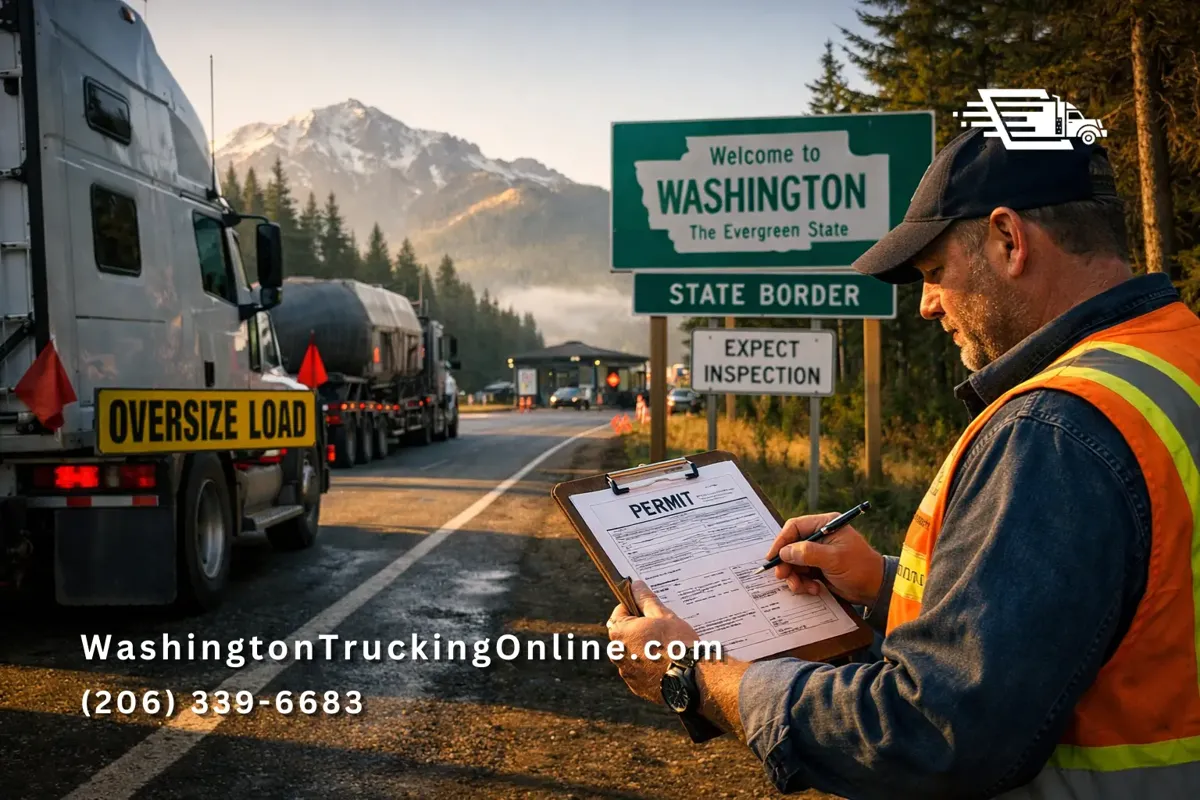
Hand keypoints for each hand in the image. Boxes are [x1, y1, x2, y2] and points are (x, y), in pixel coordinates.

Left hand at [606, 581, 700, 704]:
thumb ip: (646, 599)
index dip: (635, 607)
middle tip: (661, 627)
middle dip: (640, 628)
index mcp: (620, 632)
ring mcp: (627, 673)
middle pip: (626, 633)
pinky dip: (649, 666)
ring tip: (667, 646)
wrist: (692, 678)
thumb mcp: (663, 615)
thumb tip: (636, 586)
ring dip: (644, 648)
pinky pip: (640, 671)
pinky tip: (666, 663)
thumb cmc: (678, 644)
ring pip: (633, 653)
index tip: (649, 608)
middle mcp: (617, 654)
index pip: (620, 611)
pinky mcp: (637, 687)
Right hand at [766, 512, 884, 606]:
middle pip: (791, 546)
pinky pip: (801, 574)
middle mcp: (820, 536)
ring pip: (794, 562)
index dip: (781, 541)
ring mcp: (818, 553)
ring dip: (794, 577)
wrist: (875, 589)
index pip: (795, 527)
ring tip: (801, 587)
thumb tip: (785, 552)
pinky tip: (813, 589)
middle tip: (783, 576)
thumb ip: (808, 553)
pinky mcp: (818, 568)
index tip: (773, 556)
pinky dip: (802, 583)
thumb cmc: (860, 568)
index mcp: (826, 525)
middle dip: (786, 563)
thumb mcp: (834, 559)